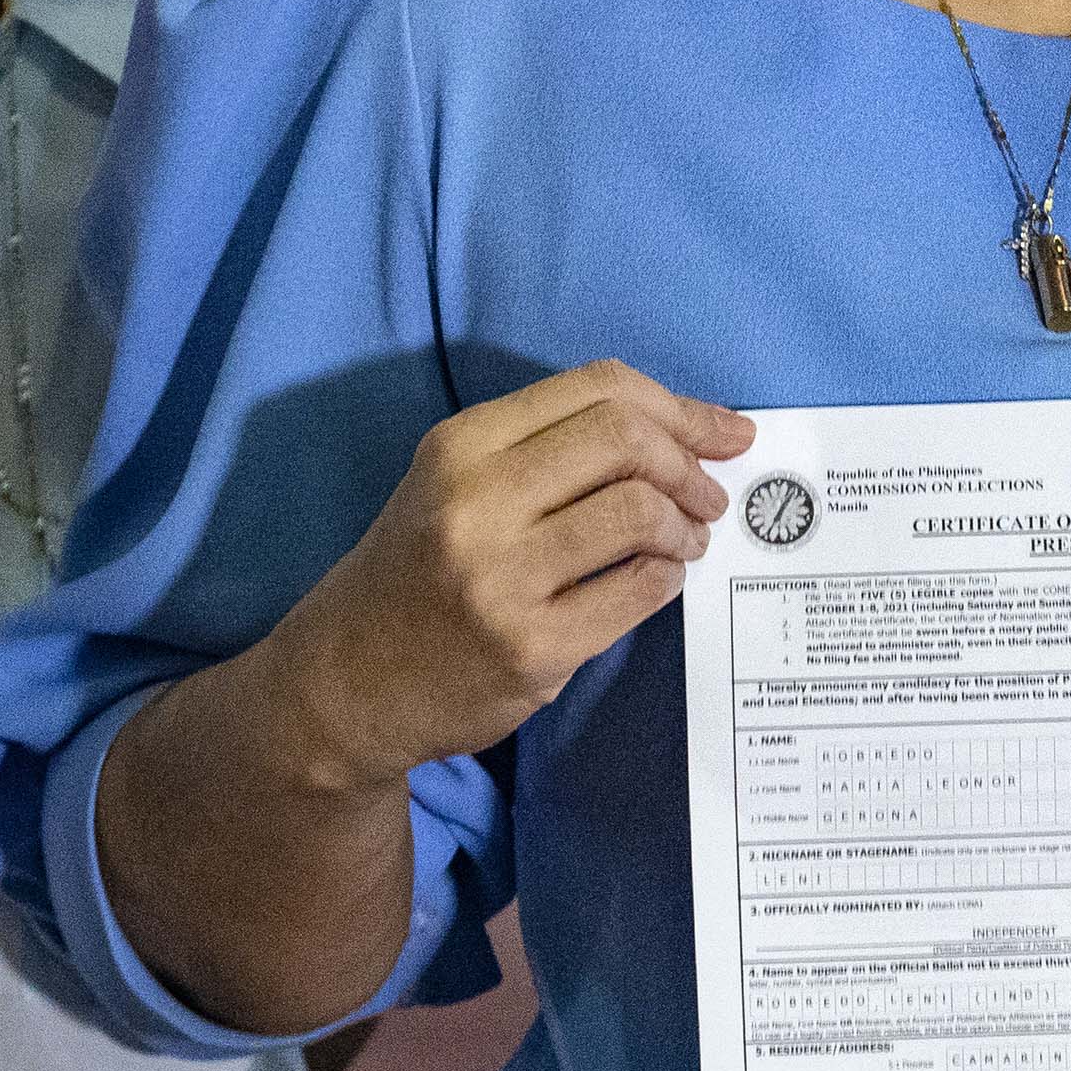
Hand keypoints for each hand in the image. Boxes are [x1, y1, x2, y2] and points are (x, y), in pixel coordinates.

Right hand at [272, 360, 754, 783]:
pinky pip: (638, 591)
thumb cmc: (418, 568)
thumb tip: (686, 430)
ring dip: (685, 524)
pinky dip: (667, 577)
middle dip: (690, 462)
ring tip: (686, 538)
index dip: (679, 406)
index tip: (723, 431)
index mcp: (462, 445)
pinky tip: (657, 578)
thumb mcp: (455, 481)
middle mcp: (476, 502)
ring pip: (639, 513)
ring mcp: (502, 578)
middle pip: (626, 440)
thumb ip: (550, 446)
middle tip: (710, 492)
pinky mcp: (531, 648)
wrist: (347, 683)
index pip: (598, 388)